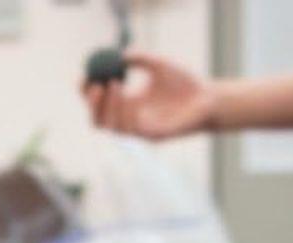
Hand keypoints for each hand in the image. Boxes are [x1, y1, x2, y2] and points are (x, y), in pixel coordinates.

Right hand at [81, 52, 214, 139]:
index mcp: (129, 105)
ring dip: (109, 105)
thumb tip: (120, 55)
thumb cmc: (186, 84)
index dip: (87, 93)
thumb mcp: (159, 65)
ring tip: (114, 83)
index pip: (100, 103)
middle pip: (98, 119)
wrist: (209, 99)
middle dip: (91, 104)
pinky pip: (130, 128)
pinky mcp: (151, 137)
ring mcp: (140, 130)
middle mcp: (131, 120)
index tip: (83, 77)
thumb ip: (140, 60)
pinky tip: (127, 95)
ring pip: (111, 126)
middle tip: (93, 85)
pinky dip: (124, 112)